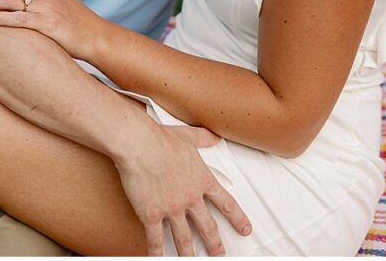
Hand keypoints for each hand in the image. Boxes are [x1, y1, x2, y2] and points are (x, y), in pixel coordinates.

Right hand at [116, 122, 252, 255]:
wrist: (140, 145)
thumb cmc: (163, 139)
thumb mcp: (191, 137)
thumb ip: (205, 139)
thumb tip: (214, 136)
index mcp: (203, 180)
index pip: (226, 203)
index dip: (237, 218)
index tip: (245, 229)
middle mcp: (191, 197)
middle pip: (207, 226)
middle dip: (215, 243)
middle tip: (220, 254)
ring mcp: (172, 208)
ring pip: (183, 238)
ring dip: (189, 254)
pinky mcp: (151, 214)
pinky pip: (155, 239)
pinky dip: (157, 253)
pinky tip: (159, 260)